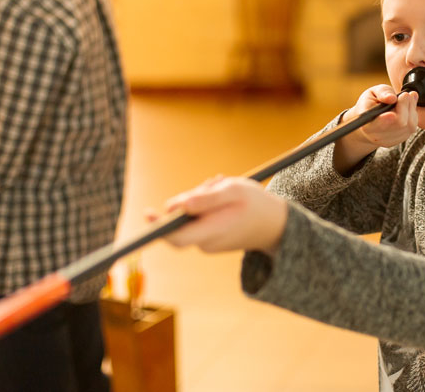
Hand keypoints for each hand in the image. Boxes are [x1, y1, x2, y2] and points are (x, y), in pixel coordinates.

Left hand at [148, 176, 288, 255]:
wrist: (276, 225)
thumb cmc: (256, 204)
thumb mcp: (234, 191)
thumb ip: (205, 198)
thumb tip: (177, 206)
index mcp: (213, 231)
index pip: (176, 237)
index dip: (159, 227)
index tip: (147, 213)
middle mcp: (208, 242)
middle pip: (182, 222)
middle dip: (189, 200)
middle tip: (212, 182)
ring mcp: (210, 243)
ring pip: (192, 219)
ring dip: (200, 201)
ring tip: (221, 186)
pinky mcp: (213, 239)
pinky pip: (200, 221)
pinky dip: (206, 207)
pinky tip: (223, 196)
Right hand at [350, 85, 418, 148]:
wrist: (369, 120)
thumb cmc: (370, 104)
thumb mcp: (372, 92)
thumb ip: (382, 93)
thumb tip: (392, 98)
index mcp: (367, 125)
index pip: (378, 124)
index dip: (387, 118)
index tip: (393, 108)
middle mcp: (378, 136)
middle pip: (400, 123)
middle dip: (405, 105)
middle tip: (405, 94)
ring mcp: (390, 140)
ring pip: (409, 125)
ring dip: (411, 109)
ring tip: (406, 98)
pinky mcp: (400, 139)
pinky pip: (412, 127)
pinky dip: (412, 115)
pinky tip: (407, 108)